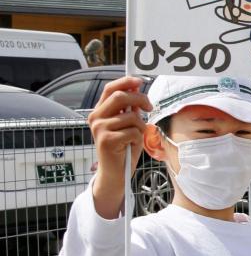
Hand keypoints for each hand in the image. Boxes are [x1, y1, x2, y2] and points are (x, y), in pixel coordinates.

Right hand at [88, 77, 151, 218]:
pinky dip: (138, 138)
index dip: (126, 82)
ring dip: (141, 126)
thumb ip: (129, 108)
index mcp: (99, 112)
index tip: (140, 82)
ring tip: (135, 136)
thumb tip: (137, 89)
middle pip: (121, 97)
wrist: (115, 173)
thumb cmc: (123, 148)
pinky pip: (133, 131)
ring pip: (131, 117)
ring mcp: (100, 129)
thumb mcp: (127, 125)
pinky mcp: (107, 141)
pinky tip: (131, 145)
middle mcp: (96, 118)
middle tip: (150, 107)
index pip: (110, 89)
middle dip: (140, 99)